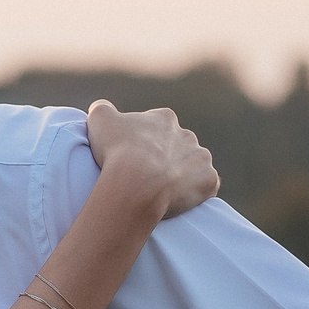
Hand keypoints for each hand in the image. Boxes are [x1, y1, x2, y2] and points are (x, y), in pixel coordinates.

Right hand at [86, 99, 218, 222]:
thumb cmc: (117, 150)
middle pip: (178, 147)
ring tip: (162, 191)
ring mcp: (201, 159)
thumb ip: (102, 109)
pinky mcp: (209, 181)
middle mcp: (188, 135)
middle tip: (147, 176)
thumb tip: (101, 108)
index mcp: (165, 119)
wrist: (136, 183)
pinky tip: (179, 201)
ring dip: (183, 175)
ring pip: (194, 167)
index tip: (133, 157)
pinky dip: (196, 193)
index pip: (157, 127)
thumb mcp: (100, 120)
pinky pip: (206, 187)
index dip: (144, 143)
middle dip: (166, 159)